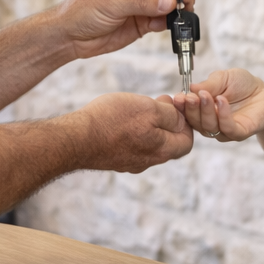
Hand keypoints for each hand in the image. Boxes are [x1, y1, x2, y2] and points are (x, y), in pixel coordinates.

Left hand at [51, 0, 195, 59]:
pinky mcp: (144, 23)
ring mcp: (144, 5)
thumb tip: (171, 1)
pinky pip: (163, 22)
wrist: (70, 35)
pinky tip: (163, 29)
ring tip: (179, 21)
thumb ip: (143, 3)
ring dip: (178, 13)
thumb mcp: (114, 4)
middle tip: (187, 10)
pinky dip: (168, 25)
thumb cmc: (84, 10)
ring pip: (171, 5)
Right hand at [78, 93, 193, 172]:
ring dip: (149, 124)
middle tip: (156, 101)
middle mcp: (148, 161)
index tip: (175, 106)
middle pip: (168, 142)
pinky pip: (132, 144)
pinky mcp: (115, 159)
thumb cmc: (112, 122)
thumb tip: (180, 120)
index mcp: (162, 150)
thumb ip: (170, 115)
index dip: (186, 122)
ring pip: (149, 142)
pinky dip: (133, 130)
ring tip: (137, 107)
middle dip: (167, 120)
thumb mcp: (149, 109)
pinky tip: (121, 118)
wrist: (76, 139)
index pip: (187, 142)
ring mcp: (130, 162)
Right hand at [177, 69, 263, 141]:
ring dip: (206, 111)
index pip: (187, 112)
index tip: (178, 97)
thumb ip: (208, 84)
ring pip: (208, 127)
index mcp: (202, 110)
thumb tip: (190, 88)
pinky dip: (222, 115)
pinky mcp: (239, 133)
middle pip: (195, 122)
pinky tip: (221, 101)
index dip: (181, 106)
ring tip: (207, 96)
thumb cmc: (241, 85)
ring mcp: (223, 130)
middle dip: (191, 109)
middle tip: (191, 97)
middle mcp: (210, 123)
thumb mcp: (223, 78)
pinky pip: (227, 129)